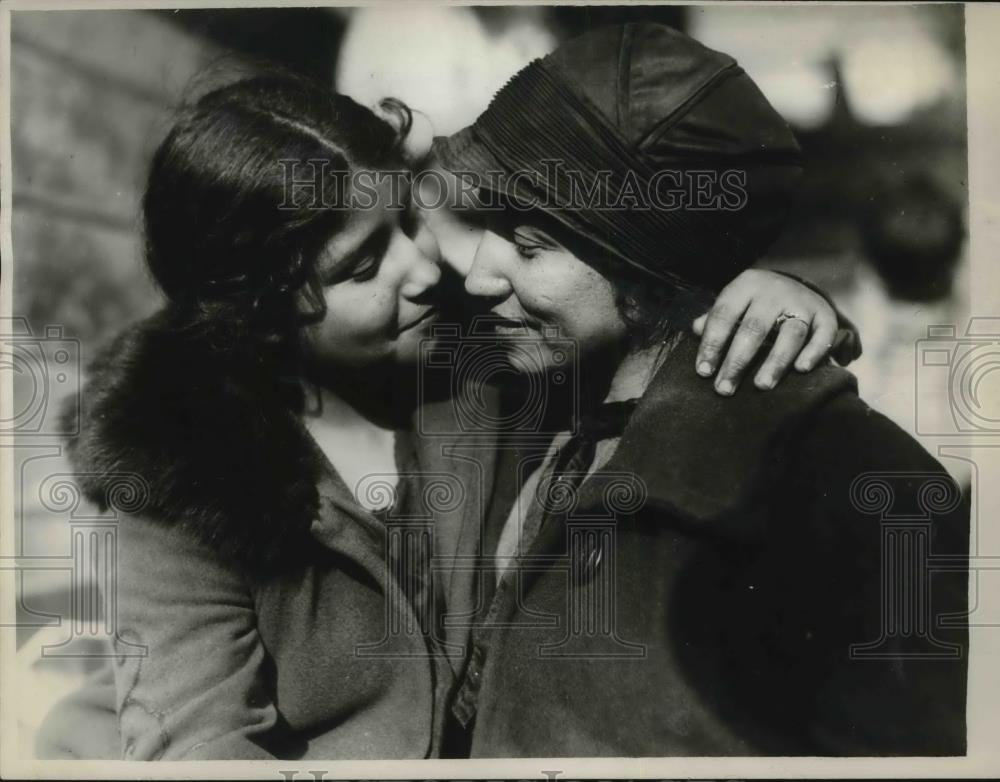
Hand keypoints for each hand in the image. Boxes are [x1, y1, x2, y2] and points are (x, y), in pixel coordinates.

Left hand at [692, 269, 840, 394]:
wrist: (794, 284)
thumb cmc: (753, 303)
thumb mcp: (734, 303)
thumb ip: (715, 319)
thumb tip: (695, 330)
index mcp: (746, 285)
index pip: (724, 315)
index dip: (712, 344)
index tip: (704, 372)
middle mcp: (774, 291)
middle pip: (754, 328)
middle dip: (737, 361)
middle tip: (725, 389)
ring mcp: (802, 302)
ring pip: (790, 333)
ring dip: (775, 361)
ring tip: (761, 385)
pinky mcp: (826, 314)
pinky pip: (823, 334)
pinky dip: (814, 351)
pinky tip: (802, 369)